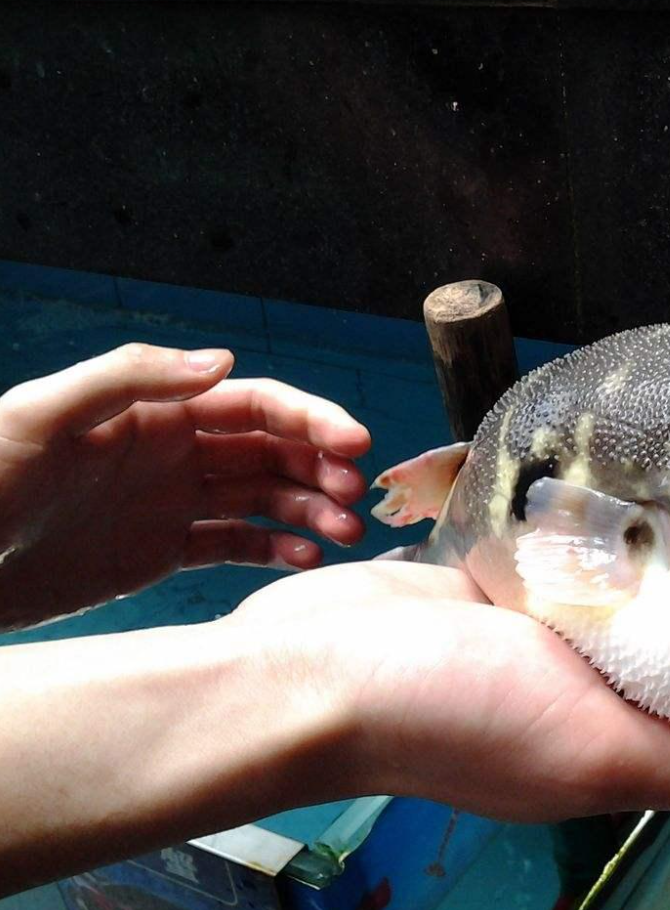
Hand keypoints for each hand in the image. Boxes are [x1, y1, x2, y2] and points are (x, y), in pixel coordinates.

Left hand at [0, 343, 371, 629]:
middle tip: (352, 497)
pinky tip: (303, 562)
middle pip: (272, 449)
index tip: (354, 444)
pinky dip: (274, 551)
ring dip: (310, 511)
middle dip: (320, 466)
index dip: (310, 418)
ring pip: (264, 498)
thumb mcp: (45, 414)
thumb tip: (223, 361)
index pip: (254, 403)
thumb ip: (132, 377)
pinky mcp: (163, 549)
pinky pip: (234, 543)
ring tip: (343, 537)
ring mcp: (173, 500)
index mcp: (157, 410)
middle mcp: (175, 450)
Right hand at [230, 561, 669, 821]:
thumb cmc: (448, 715)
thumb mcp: (600, 753)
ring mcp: (542, 634)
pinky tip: (643, 487)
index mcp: (620, 742)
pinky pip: (574, 553)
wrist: (317, 663)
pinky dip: (609, 530)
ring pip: (633, 595)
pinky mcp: (502, 582)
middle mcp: (588, 691)